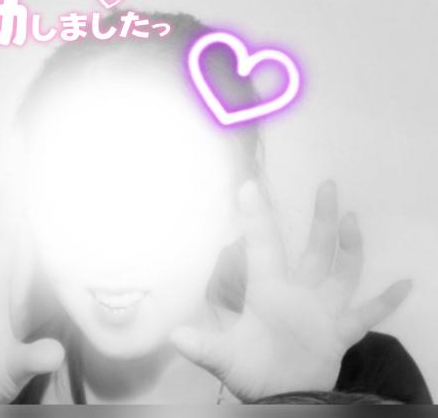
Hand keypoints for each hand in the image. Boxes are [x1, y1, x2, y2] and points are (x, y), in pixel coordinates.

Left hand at [169, 180, 410, 400]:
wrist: (281, 397)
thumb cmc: (252, 372)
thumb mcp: (226, 358)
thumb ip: (205, 346)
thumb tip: (175, 335)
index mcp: (269, 291)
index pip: (263, 246)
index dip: (256, 218)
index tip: (248, 185)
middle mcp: (299, 292)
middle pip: (315, 249)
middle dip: (320, 219)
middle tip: (327, 185)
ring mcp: (323, 310)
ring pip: (342, 271)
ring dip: (350, 247)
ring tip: (354, 219)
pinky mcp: (341, 332)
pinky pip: (367, 314)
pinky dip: (385, 302)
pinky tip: (406, 284)